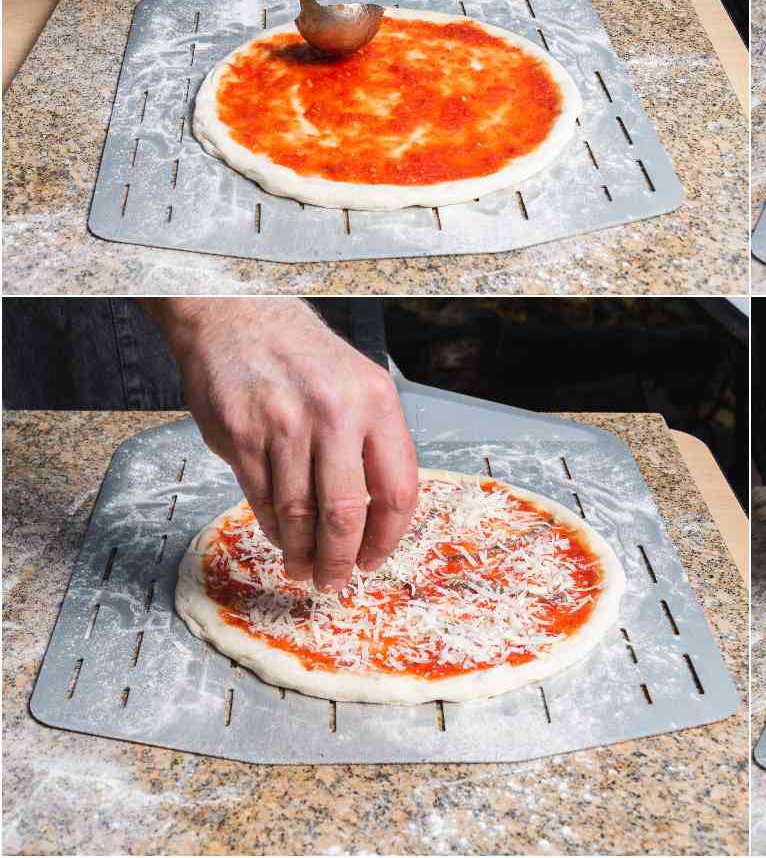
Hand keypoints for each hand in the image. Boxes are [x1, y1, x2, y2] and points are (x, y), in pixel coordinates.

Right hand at [143, 298, 417, 591]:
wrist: (236, 316)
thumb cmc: (303, 356)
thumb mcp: (357, 384)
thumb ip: (371, 442)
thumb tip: (378, 514)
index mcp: (376, 402)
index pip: (398, 488)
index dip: (389, 535)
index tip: (375, 558)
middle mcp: (335, 414)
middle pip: (347, 513)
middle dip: (342, 559)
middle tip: (336, 581)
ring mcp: (286, 426)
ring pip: (301, 514)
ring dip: (304, 553)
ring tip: (306, 569)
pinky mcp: (243, 436)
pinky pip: (263, 501)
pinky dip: (275, 530)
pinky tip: (283, 539)